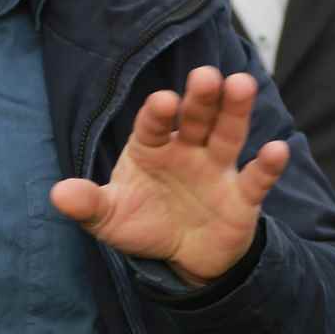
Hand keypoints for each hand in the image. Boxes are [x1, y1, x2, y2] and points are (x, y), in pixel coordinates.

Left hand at [51, 66, 289, 284]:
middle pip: (196, 118)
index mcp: (151, 147)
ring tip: (242, 85)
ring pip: (228, 133)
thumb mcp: (109, 218)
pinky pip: (257, 178)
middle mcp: (187, 149)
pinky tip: (277, 150)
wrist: (181, 258)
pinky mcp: (242, 196)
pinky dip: (268, 165)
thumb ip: (88, 204)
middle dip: (201, 98)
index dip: (158, 113)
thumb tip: (58, 195)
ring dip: (235, 110)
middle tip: (207, 76)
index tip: (163, 102)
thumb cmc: (142, 222)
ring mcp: (216, 169)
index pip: (153, 124)